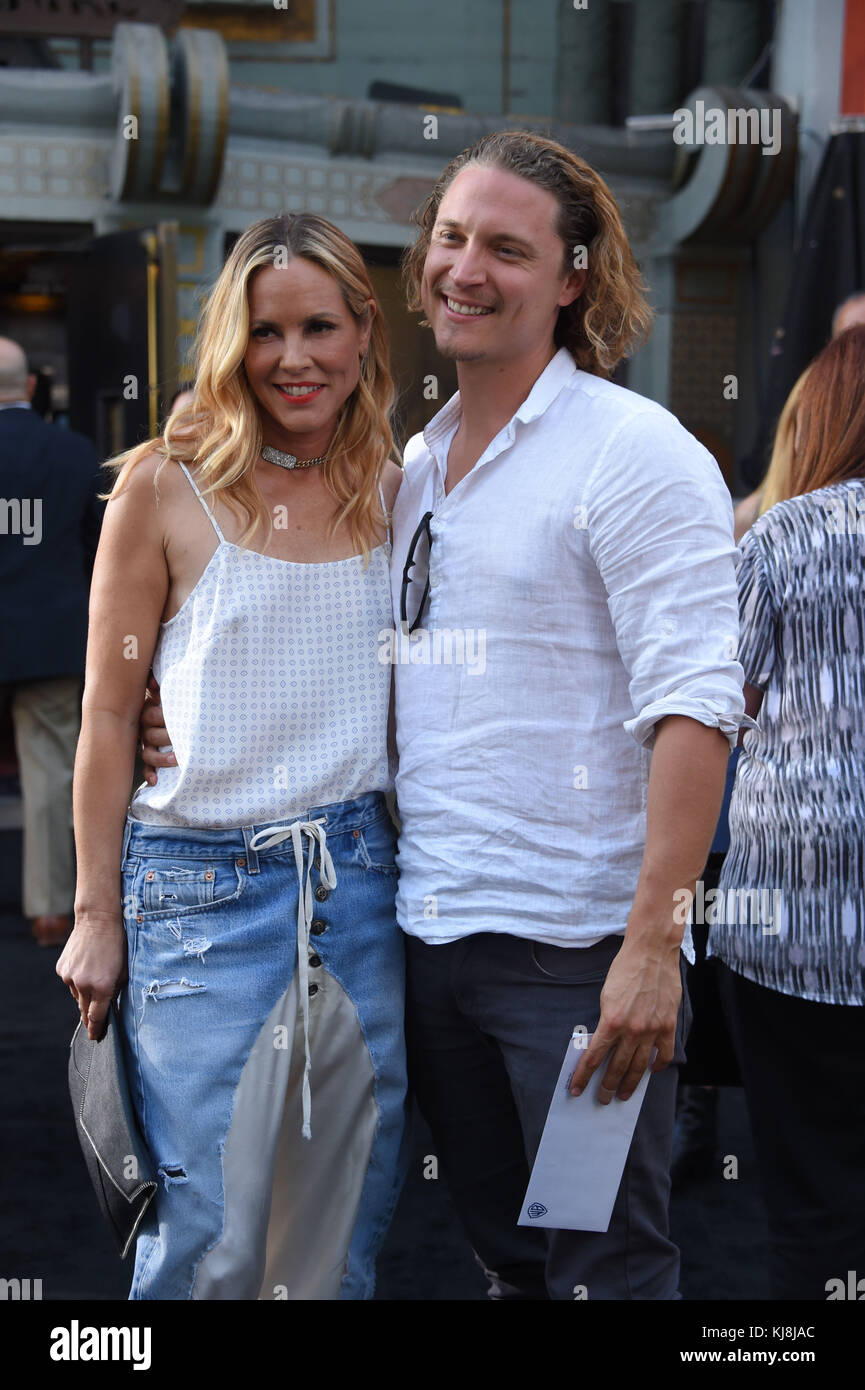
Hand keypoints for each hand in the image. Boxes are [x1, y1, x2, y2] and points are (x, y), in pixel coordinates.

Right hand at [56, 913, 127, 1040]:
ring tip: (94, 979)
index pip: (96, 1017)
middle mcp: (83, 984)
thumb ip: (117, 991)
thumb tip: (111, 1007)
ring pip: (77, 995)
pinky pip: (70, 982)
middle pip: (84, 1009)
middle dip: (89, 1015)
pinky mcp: (62, 968)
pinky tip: (86, 967)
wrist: (98, 920)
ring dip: (85, 994)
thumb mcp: (124, 971)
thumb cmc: (117, 945)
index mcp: (102, 987)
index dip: (95, 1029)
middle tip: (94, 1021)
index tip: (94, 1038)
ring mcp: (70, 977)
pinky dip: (77, 980)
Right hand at [139, 673, 173, 784]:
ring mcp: (147, 744)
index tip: (170, 717)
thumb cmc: (170, 698)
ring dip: (161, 758)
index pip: (150, 717)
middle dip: (167, 737)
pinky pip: (147, 767)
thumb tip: (153, 680)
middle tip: (181, 738)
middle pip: (151, 735)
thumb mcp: (165, 690)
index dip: (159, 717)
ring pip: (148, 753)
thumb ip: (156, 685)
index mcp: (148, 712)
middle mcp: (145, 729)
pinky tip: (155, 781)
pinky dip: (150, 774)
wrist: (172, 709)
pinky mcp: (151, 757)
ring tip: (177, 759)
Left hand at [568, 936, 680, 1103]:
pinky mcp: (668, 1025)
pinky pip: (664, 1054)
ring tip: (624, 1095)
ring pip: (640, 1066)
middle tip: (602, 1098)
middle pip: (617, 1068)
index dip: (584, 1076)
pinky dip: (657, 1066)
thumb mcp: (605, 996)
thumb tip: (604, 1044)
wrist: (651, 953)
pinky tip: (651, 1071)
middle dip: (606, 1086)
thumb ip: (606, 1022)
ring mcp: (652, 1030)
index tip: (576, 1089)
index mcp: (611, 1022)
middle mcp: (632, 1030)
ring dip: (630, 1083)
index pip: (594, 1058)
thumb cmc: (625, 970)